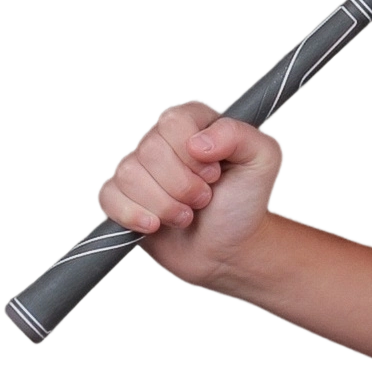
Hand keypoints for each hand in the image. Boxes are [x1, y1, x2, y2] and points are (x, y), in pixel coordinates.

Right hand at [96, 98, 287, 291]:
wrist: (229, 249)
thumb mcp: (263, 161)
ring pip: (128, 175)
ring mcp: (138, 168)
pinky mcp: (121, 196)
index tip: (215, 174)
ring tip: (187, 216)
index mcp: (193, 121)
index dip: (194, 154)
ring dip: (165, 206)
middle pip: (150, 150)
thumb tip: (198, 143)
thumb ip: (240, 136)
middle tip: (204, 199)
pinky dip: (134, 216)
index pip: (174, 121)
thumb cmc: (244, 202)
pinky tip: (156, 226)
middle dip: (183, 187)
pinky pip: (108, 197)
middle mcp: (161, 139)